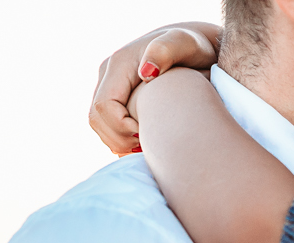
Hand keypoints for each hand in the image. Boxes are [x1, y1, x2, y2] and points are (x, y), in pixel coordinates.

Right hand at [90, 22, 221, 154]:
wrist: (196, 45)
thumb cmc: (195, 47)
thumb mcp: (185, 44)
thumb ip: (165, 51)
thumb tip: (146, 72)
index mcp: (118, 64)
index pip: (103, 107)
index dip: (121, 129)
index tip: (148, 136)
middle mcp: (109, 75)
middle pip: (97, 118)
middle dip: (120, 139)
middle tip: (149, 148)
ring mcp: (111, 86)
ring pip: (100, 125)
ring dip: (120, 142)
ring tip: (148, 147)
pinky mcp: (118, 97)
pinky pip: (109, 125)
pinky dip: (123, 139)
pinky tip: (147, 144)